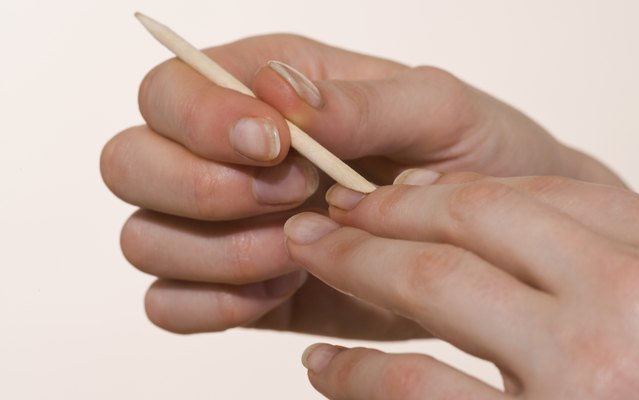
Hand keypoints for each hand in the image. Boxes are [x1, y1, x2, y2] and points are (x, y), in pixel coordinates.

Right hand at [101, 34, 622, 333]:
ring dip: (215, 252)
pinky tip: (280, 291)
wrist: (502, 247)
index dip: (204, 121)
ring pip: (143, 237)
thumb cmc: (476, 158)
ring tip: (300, 252)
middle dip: (200, 188)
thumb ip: (362, 102)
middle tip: (290, 200)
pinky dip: (212, 305)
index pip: (171, 89)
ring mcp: (227, 226)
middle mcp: (230, 154)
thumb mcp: (440, 111)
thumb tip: (280, 97)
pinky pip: (170, 304)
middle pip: (130, 161)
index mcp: (266, 89)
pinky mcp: (239, 288)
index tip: (278, 147)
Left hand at [284, 170, 638, 398]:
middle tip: (334, 213)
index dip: (451, 186)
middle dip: (385, 210)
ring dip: (354, 265)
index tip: (399, 193)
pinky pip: (415, 387)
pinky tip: (328, 365)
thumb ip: (616, 254)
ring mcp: (589, 368)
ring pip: (433, 284)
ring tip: (313, 259)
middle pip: (473, 220)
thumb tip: (483, 214)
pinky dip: (355, 371)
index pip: (539, 190)